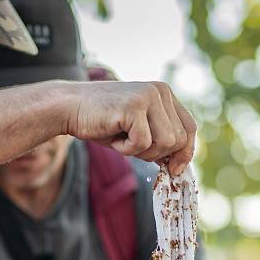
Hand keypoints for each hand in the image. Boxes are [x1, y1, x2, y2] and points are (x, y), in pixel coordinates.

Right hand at [61, 81, 195, 175]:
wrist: (69, 108)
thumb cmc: (103, 122)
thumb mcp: (138, 130)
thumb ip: (160, 140)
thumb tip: (180, 165)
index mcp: (164, 94)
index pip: (190, 127)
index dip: (185, 152)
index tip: (174, 169)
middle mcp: (160, 91)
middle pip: (179, 139)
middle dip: (158, 154)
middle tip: (134, 149)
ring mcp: (148, 96)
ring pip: (165, 143)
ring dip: (142, 152)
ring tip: (122, 139)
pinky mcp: (134, 107)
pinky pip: (143, 143)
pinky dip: (127, 149)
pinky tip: (113, 136)